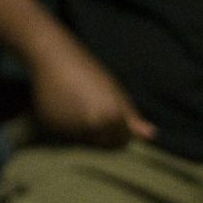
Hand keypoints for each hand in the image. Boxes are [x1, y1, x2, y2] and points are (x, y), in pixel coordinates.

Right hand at [27, 44, 156, 147]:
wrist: (54, 58)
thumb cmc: (90, 72)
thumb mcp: (116, 93)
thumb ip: (132, 118)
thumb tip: (152, 136)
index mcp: (109, 118)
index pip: (122, 142)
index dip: (121, 131)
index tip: (114, 115)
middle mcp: (89, 127)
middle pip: (102, 145)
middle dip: (103, 134)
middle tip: (95, 110)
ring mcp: (68, 128)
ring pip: (83, 141)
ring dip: (85, 132)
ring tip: (80, 107)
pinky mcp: (50, 126)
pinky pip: (64, 134)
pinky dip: (67, 126)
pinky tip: (66, 108)